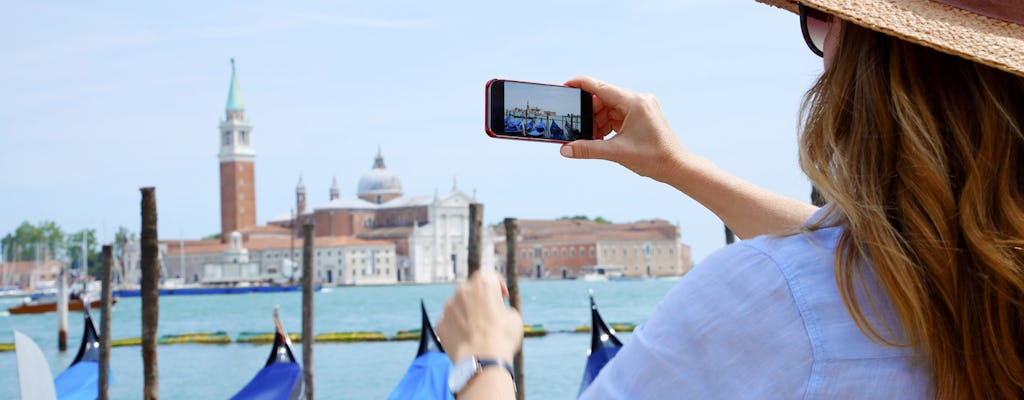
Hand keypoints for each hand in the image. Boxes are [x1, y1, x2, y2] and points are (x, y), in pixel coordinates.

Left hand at [437, 269, 522, 364]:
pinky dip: (456, 328)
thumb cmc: (502, 338)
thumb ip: (505, 309)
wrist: (481, 361)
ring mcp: (448, 307)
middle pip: (471, 289)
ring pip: (457, 305)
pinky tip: (466, 340)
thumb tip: (501, 313)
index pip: (489, 275)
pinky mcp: (440, 323)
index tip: (502, 297)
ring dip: (466, 313)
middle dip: (479, 299)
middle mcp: (462, 290)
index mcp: (483, 284)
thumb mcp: (515, 319)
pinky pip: (449, 322)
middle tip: (488, 314)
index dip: (497, 285)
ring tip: (476, 331)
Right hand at [561, 76, 691, 183]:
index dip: (580, 85)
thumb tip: (564, 149)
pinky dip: (607, 125)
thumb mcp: (616, 153)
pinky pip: (618, 116)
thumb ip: (588, 149)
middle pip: (604, 99)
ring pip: (610, 109)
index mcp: (634, 102)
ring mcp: (641, 107)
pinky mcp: (642, 116)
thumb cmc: (653, 158)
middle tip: (576, 128)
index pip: (600, 87)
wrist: (678, 167)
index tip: (564, 86)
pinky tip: (601, 139)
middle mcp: (638, 100)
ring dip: (598, 122)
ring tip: (590, 139)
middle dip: (589, 114)